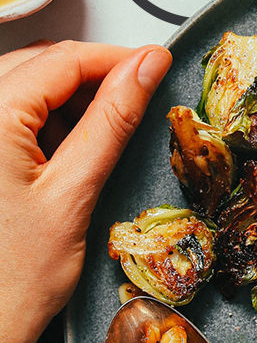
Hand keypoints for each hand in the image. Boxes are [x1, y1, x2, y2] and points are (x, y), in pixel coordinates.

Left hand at [0, 38, 171, 342]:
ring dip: (66, 100)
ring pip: (21, 87)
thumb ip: (111, 122)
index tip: (155, 67)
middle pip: (38, 66)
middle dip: (91, 77)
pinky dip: (41, 124)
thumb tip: (144, 68)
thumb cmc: (13, 283)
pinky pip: (5, 118)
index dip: (115, 59)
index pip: (62, 60)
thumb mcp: (74, 194)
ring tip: (105, 132)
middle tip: (139, 100)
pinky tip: (66, 152)